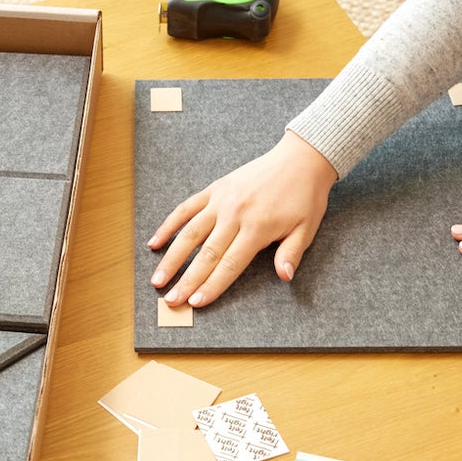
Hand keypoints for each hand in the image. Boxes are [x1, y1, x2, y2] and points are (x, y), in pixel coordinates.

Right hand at [149, 130, 338, 306]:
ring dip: (172, 258)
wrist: (300, 158)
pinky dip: (169, 225)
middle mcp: (234, 214)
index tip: (195, 302)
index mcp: (257, 228)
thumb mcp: (306, 228)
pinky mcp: (215, 189)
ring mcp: (221, 200)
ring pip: (190, 233)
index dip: (212, 285)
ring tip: (157, 279)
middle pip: (205, 254)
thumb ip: (291, 253)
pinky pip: (186, 208)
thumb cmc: (305, 197)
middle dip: (186, 280)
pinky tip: (155, 242)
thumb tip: (284, 276)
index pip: (229, 264)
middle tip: (170, 300)